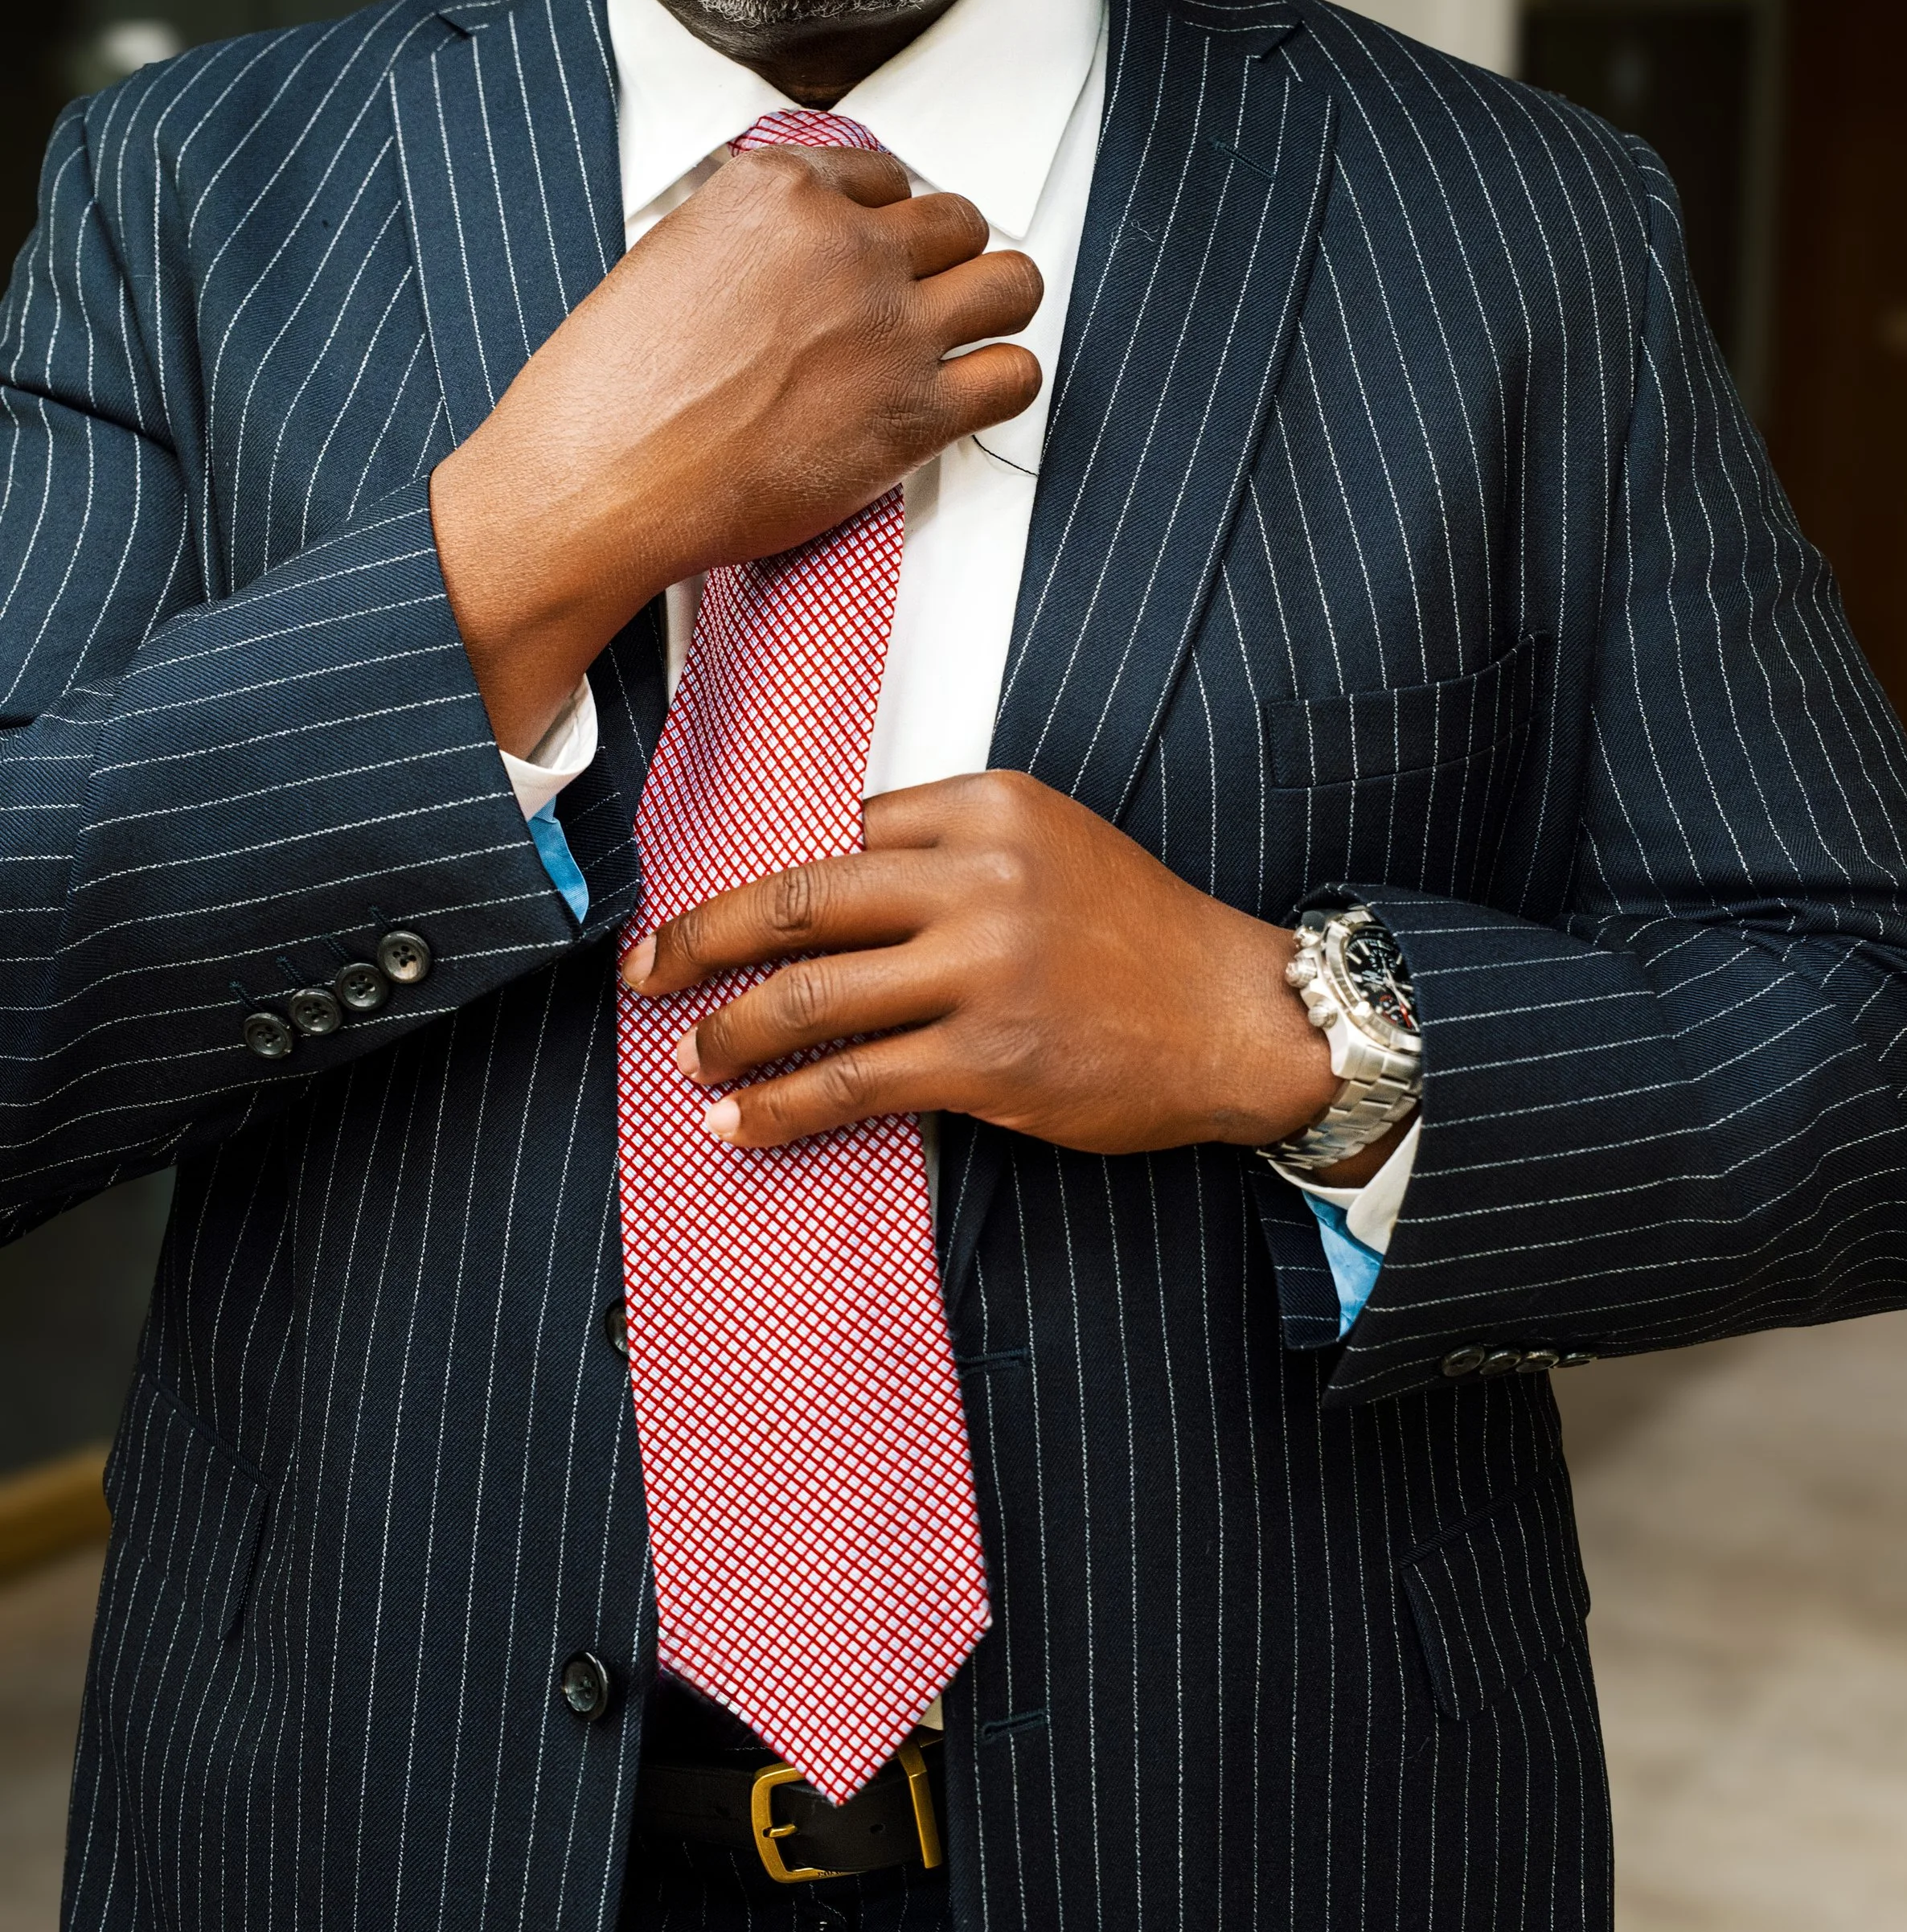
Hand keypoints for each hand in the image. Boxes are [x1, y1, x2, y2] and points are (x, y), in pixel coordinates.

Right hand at [429, 148, 1040, 757]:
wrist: (597, 479)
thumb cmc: (614, 390)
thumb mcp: (671, 256)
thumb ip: (752, 241)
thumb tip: (794, 256)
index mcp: (778, 192)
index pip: (885, 176)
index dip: (887, 223)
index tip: (875, 257)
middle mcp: (845, 243)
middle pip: (959, 221)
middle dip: (944, 261)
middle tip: (917, 303)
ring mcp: (889, 325)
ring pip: (1012, 283)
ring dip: (993, 309)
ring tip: (961, 341)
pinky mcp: (915, 411)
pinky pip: (1016, 375)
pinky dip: (1001, 384)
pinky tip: (965, 398)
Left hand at [619, 769, 1403, 1172]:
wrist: (1240, 1014)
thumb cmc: (1139, 932)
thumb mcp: (1047, 842)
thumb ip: (943, 848)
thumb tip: (818, 879)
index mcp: (984, 807)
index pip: (831, 832)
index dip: (751, 878)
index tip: (698, 910)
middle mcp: (978, 878)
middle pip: (793, 903)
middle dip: (696, 942)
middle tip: (642, 972)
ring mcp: (984, 971)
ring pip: (809, 999)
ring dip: (727, 1034)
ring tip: (691, 1057)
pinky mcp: (991, 1060)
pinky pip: (853, 1084)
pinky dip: (780, 1108)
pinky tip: (740, 1123)